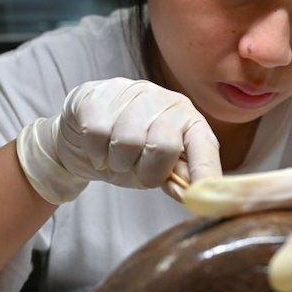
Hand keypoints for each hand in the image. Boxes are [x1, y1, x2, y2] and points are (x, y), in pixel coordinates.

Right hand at [17, 78, 220, 203]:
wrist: (85, 132)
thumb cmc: (131, 153)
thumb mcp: (158, 168)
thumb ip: (178, 179)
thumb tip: (194, 196)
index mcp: (190, 121)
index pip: (204, 146)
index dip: (206, 172)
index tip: (203, 198)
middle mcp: (167, 101)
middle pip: (163, 146)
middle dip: (146, 171)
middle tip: (134, 169)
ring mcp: (133, 93)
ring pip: (127, 141)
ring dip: (118, 162)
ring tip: (115, 157)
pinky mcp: (100, 95)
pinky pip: (98, 134)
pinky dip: (95, 152)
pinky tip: (98, 147)